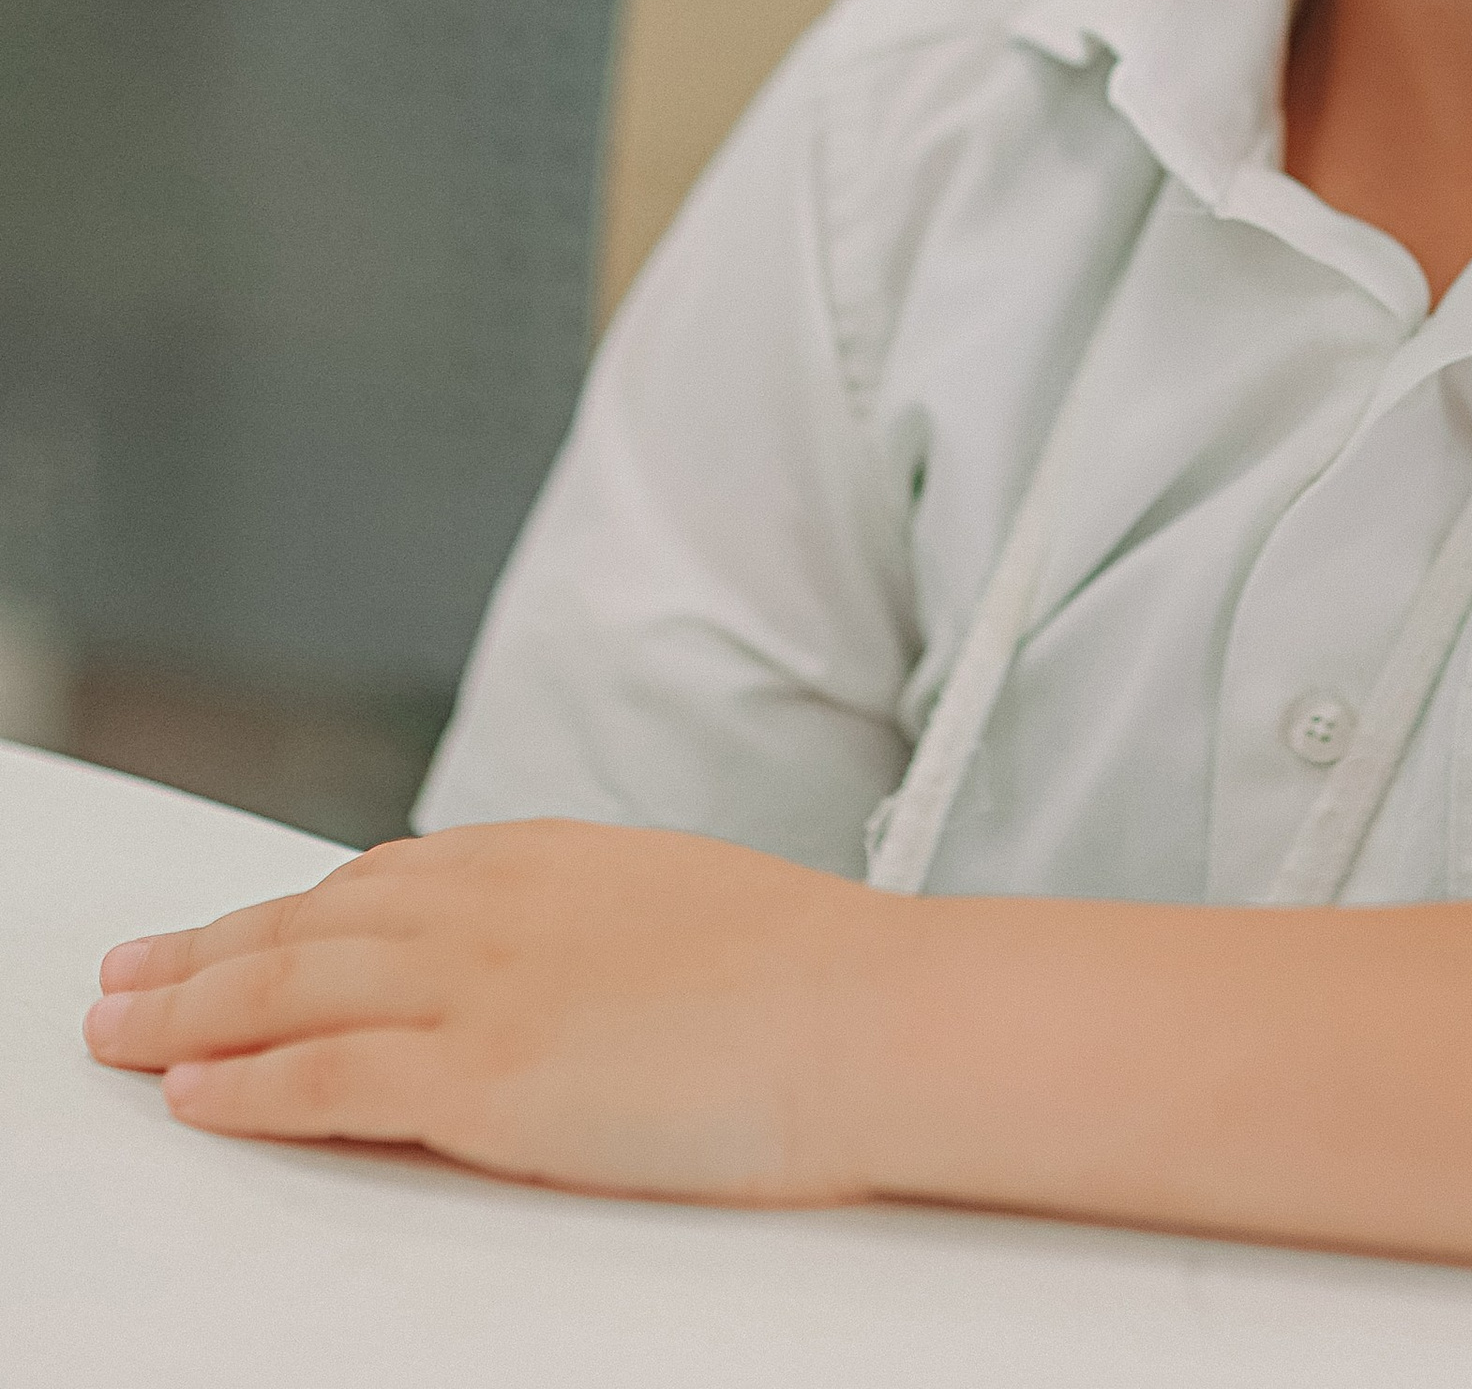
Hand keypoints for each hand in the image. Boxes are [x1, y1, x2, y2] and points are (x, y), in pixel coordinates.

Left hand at [84, 819, 891, 1202]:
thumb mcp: (679, 911)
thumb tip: (564, 966)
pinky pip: (330, 1081)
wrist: (866, 1014)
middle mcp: (497, 907)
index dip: (290, 911)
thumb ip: (593, 926)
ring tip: (121, 1031)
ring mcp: (485, 990)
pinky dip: (249, 1086)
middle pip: (309, 926)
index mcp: (548, 859)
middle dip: (205, 954)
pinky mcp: (486, 1080)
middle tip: (125, 977)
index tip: (234, 929)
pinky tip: (196, 1096)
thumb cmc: (810, 977)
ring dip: (191, 1012)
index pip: (380, 882)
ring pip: (293, 990)